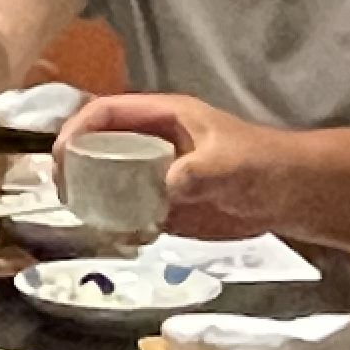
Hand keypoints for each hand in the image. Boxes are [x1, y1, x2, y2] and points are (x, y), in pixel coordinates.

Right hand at [55, 93, 285, 240]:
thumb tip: (167, 186)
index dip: (78, 128)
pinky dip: (116, 223)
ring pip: (108, 179)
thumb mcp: (230, 164)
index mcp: (164, 117)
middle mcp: (153, 142)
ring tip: (82, 216)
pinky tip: (118, 236)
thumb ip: (199, 172)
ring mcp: (156, 173)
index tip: (62, 156)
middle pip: (98, 145)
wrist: (287, 196)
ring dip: (91, 197)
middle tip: (63, 191)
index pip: (107, 113)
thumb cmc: (261, 166)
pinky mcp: (163, 203)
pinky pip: (128, 210)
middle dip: (75, 164)